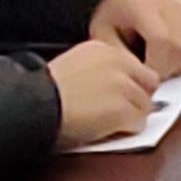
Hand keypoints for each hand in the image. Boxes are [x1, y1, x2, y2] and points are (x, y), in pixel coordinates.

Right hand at [45, 33, 163, 147]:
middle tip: (119, 112)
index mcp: (101, 49)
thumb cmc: (40, 94)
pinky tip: (106, 130)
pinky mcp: (123, 109)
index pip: (134, 66)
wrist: (32, 107)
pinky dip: (126, 131)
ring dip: (130, 117)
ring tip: (106, 123)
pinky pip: (139, 123)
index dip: (129, 84)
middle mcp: (116, 63)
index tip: (117, 97)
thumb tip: (113, 89)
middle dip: (138, 98)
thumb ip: (96, 72)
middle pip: (148, 83)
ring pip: (145, 106)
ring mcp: (122, 86)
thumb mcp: (70, 68)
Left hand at [89, 0, 180, 71]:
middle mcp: (170, 4)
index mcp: (143, 6)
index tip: (149, 77)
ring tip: (166, 66)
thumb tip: (144, 79)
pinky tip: (179, 59)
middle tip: (156, 73)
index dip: (159, 64)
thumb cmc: (112, 17)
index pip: (163, 39)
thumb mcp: (103, 36)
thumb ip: (122, 56)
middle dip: (172, 69)